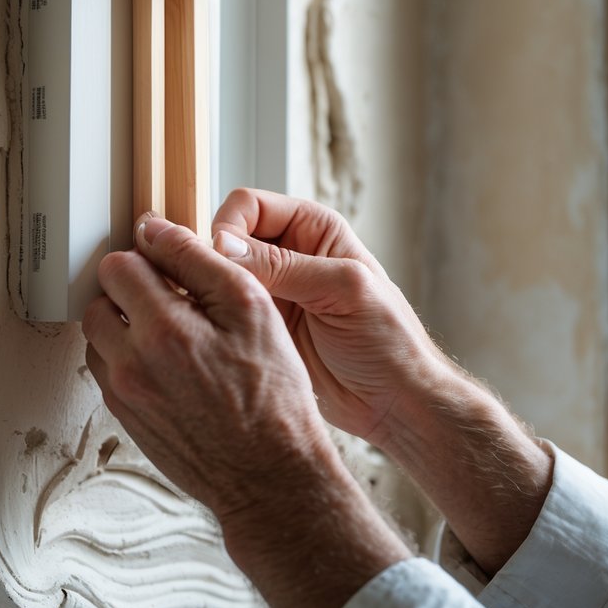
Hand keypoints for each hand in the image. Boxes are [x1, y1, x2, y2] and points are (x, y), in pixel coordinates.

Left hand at [81, 214, 332, 520]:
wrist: (271, 476)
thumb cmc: (272, 397)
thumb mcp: (252, 309)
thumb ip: (197, 261)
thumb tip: (155, 230)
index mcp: (162, 330)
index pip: (118, 265)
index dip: (147, 256)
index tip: (170, 265)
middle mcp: (131, 365)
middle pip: (99, 300)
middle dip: (129, 291)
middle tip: (171, 299)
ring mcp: (125, 397)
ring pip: (98, 338)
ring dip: (124, 327)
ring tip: (172, 333)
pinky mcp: (128, 420)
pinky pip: (109, 373)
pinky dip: (129, 360)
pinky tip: (170, 365)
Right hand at [211, 188, 447, 443]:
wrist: (393, 402)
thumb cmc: (387, 342)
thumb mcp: (342, 292)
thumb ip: (284, 264)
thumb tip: (224, 245)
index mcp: (313, 228)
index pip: (248, 206)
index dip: (229, 228)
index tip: (223, 262)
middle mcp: (289, 252)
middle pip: (228, 238)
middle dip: (215, 261)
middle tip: (216, 293)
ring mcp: (273, 290)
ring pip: (221, 275)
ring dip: (213, 290)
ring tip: (216, 315)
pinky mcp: (263, 324)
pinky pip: (225, 308)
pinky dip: (217, 316)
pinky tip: (220, 333)